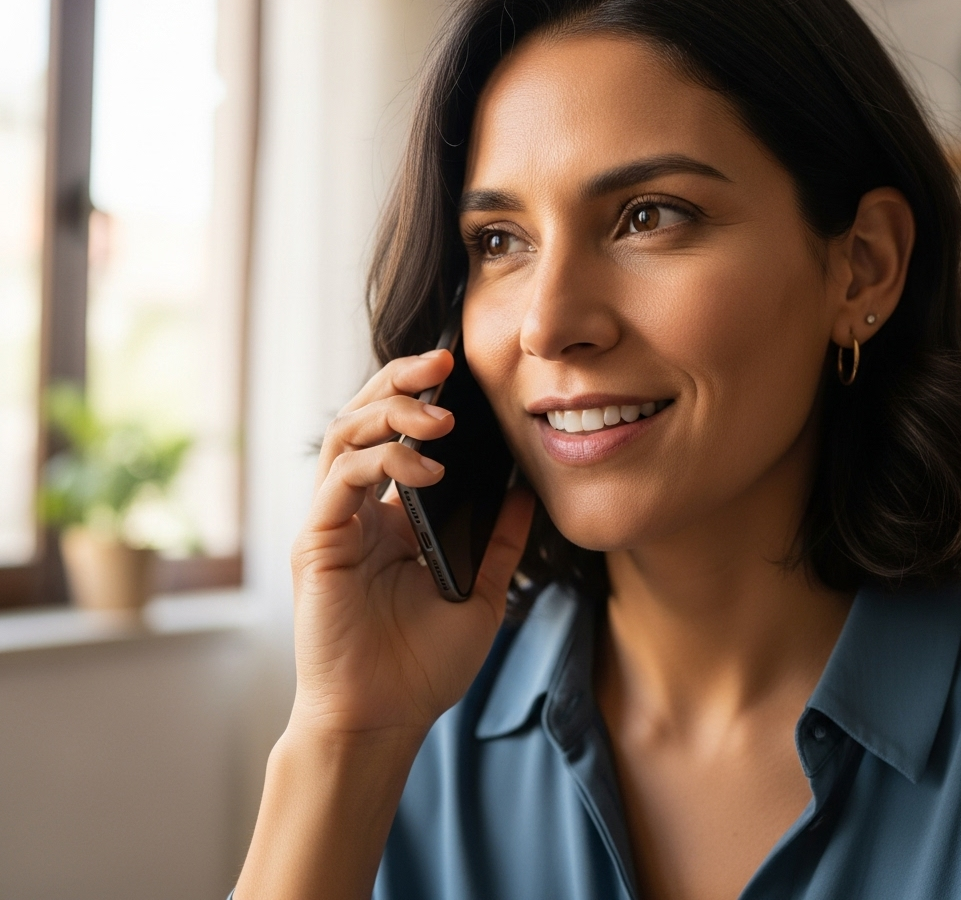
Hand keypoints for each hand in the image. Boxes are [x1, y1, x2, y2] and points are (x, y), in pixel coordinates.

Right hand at [288, 348, 534, 741]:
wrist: (384, 719)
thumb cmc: (423, 665)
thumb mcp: (481, 591)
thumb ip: (499, 540)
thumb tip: (525, 493)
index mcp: (392, 516)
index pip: (397, 434)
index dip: (421, 396)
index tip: (461, 371)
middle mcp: (358, 509)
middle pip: (365, 418)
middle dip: (400, 381)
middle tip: (442, 360)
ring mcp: (334, 521)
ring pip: (347, 434)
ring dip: (392, 411)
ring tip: (441, 414)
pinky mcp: (318, 540)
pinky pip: (342, 478)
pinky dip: (383, 460)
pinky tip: (426, 469)